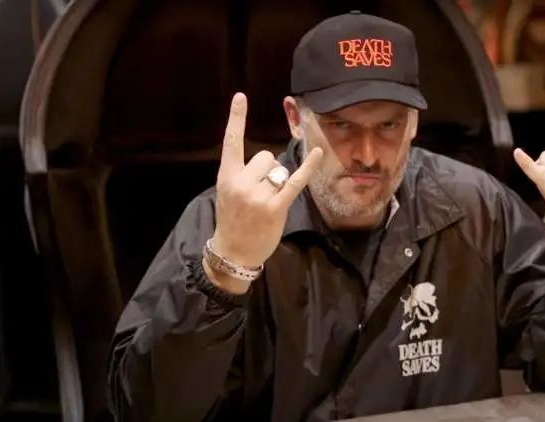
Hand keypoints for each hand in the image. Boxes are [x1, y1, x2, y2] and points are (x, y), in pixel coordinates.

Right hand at [208, 93, 322, 287]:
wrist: (233, 252)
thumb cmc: (233, 221)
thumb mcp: (228, 193)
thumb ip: (243, 175)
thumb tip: (270, 162)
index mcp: (226, 176)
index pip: (231, 141)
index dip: (236, 118)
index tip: (241, 96)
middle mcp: (241, 183)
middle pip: (266, 156)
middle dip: (269, 169)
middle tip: (261, 192)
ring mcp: (258, 196)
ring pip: (279, 170)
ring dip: (278, 182)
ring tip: (267, 202)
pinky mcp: (276, 207)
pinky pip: (295, 181)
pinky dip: (307, 167)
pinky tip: (318, 153)